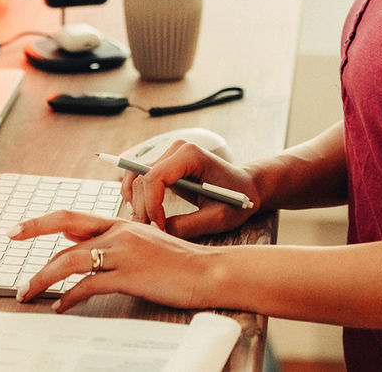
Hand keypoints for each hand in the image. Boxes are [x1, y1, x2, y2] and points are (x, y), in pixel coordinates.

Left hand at [10, 211, 215, 312]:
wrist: (209, 271)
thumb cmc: (180, 262)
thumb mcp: (145, 243)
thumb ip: (115, 241)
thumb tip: (80, 243)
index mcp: (121, 223)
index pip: (74, 217)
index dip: (44, 221)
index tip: (20, 228)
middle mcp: (118, 232)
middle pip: (66, 225)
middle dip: (34, 229)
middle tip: (10, 236)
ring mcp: (123, 252)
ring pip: (70, 260)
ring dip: (44, 277)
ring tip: (28, 293)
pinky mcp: (129, 275)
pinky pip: (88, 285)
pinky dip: (69, 297)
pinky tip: (60, 307)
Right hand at [122, 140, 260, 238]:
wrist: (246, 187)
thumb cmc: (237, 200)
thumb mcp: (218, 217)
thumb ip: (189, 225)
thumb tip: (160, 231)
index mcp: (190, 155)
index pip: (154, 177)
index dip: (151, 205)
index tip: (159, 227)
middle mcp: (176, 149)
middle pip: (142, 178)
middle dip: (142, 208)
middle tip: (152, 233)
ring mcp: (169, 155)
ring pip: (136, 178)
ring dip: (136, 203)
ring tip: (148, 225)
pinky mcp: (165, 165)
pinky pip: (141, 179)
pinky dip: (138, 198)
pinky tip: (148, 215)